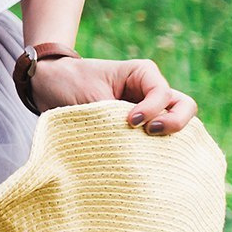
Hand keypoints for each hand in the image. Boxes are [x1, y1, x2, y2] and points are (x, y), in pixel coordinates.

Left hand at [33, 54, 196, 135]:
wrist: (46, 85)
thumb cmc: (69, 82)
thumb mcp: (91, 96)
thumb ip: (114, 117)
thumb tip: (133, 145)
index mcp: (143, 74)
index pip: (163, 93)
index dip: (152, 109)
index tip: (130, 121)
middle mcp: (151, 91)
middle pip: (184, 107)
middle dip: (176, 122)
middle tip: (152, 132)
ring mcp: (148, 110)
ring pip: (176, 124)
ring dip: (168, 137)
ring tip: (148, 147)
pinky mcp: (138, 127)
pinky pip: (157, 139)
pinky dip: (155, 147)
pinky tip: (142, 158)